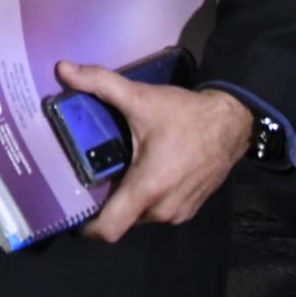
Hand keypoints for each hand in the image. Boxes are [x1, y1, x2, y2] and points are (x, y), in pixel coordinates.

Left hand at [58, 59, 250, 243]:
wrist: (232, 123)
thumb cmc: (186, 116)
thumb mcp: (140, 97)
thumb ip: (99, 83)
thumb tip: (63, 68)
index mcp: (147, 188)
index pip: (109, 229)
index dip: (87, 228)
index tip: (71, 211)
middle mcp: (163, 210)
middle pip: (121, 220)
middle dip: (105, 203)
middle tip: (90, 177)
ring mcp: (179, 213)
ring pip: (140, 216)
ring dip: (128, 200)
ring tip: (114, 172)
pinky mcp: (190, 209)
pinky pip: (158, 211)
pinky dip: (146, 199)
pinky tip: (140, 172)